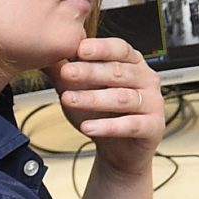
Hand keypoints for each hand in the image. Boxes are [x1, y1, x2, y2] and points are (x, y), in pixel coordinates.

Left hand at [54, 37, 163, 178]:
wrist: (119, 150)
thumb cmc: (103, 114)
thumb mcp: (81, 89)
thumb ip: (67, 72)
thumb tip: (44, 54)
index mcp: (132, 63)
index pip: (119, 49)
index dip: (100, 49)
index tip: (79, 49)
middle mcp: (146, 79)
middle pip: (119, 72)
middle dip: (90, 72)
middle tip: (67, 73)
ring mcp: (153, 102)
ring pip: (122, 98)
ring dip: (94, 99)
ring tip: (70, 100)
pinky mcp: (154, 127)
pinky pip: (130, 125)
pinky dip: (108, 126)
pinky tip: (88, 127)